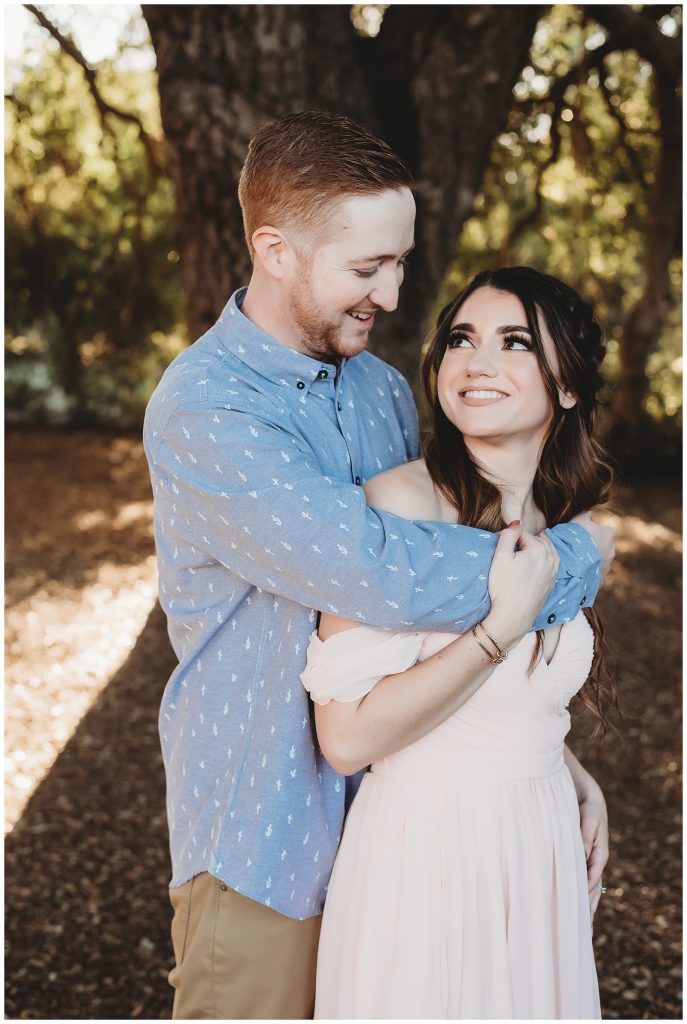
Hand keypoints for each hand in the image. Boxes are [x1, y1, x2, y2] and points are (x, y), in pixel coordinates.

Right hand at [483, 525, 558, 649]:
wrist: (513, 617)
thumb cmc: (504, 586)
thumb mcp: (500, 556)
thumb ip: (508, 535)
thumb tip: (516, 523)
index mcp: (539, 549)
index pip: (523, 534)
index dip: (511, 537)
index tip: (502, 545)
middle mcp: (551, 559)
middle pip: (539, 541)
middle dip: (529, 539)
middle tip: (516, 541)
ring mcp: (553, 573)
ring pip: (549, 552)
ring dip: (541, 546)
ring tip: (535, 541)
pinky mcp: (551, 584)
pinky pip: (552, 564)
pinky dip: (547, 558)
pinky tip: (541, 560)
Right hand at [571, 510, 615, 581]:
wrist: (569, 561)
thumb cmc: (575, 537)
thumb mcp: (578, 520)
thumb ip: (585, 515)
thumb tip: (587, 512)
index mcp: (609, 535)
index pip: (608, 531)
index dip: (596, 532)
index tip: (586, 534)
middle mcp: (612, 551)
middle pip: (605, 547)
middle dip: (595, 547)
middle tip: (580, 548)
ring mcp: (607, 566)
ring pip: (600, 562)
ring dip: (592, 561)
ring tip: (577, 561)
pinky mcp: (600, 579)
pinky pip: (594, 574)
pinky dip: (588, 573)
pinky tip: (577, 571)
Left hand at [578, 782, 608, 923]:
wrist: (583, 792)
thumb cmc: (586, 804)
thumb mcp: (588, 815)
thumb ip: (586, 833)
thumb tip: (583, 854)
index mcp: (598, 851)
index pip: (593, 876)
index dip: (586, 892)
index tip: (580, 907)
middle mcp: (595, 860)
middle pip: (593, 890)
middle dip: (588, 910)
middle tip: (584, 935)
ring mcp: (589, 862)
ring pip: (589, 890)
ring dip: (585, 909)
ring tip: (582, 933)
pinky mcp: (581, 860)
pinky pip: (581, 883)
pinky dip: (579, 897)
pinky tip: (574, 910)